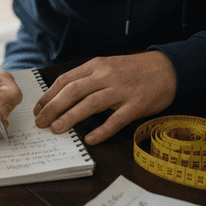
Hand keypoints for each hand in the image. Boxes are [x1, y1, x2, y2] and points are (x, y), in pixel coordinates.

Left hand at [32, 51, 176, 144]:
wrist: (167, 69)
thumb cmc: (135, 70)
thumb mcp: (109, 66)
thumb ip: (89, 78)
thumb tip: (64, 96)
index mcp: (97, 66)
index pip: (66, 80)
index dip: (49, 95)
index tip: (38, 108)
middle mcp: (106, 76)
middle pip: (73, 91)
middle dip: (53, 107)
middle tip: (41, 122)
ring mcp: (121, 90)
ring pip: (90, 103)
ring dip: (70, 117)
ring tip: (56, 129)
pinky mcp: (136, 104)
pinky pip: (116, 119)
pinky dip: (102, 130)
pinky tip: (91, 139)